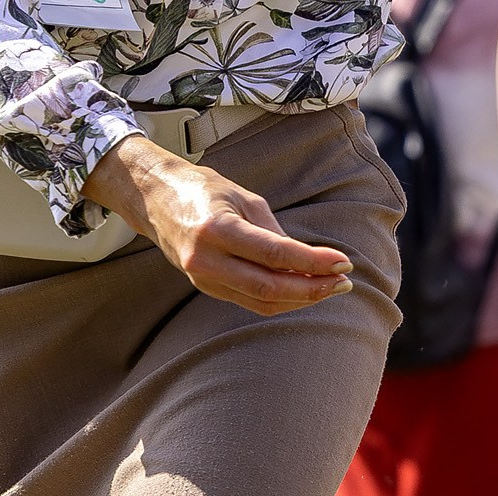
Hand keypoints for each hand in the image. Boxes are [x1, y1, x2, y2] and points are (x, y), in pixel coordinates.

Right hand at [85, 136, 353, 315]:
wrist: (153, 199)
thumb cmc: (204, 190)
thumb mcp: (243, 198)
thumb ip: (275, 232)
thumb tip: (310, 263)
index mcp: (216, 229)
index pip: (275, 255)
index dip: (313, 263)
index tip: (344, 262)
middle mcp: (206, 259)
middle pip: (270, 288)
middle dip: (313, 288)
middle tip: (344, 281)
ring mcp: (203, 278)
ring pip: (263, 302)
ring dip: (302, 298)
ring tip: (331, 287)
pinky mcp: (206, 288)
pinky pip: (252, 302)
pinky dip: (283, 300)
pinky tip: (305, 289)